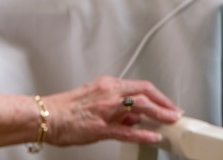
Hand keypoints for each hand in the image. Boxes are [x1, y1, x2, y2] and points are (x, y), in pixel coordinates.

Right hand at [44, 77, 181, 145]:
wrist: (46, 116)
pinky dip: (143, 133)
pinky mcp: (100, 127)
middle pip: (144, 92)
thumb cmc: (66, 110)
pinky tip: (153, 136)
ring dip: (159, 113)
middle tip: (176, 112)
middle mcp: (108, 93)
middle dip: (164, 102)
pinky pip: (126, 130)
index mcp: (107, 85)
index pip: (140, 86)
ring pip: (139, 106)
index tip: (168, 104)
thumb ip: (117, 107)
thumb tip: (135, 116)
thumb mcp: (95, 101)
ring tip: (170, 121)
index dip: (158, 95)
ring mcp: (105, 110)